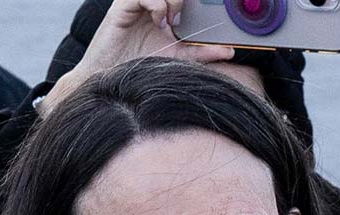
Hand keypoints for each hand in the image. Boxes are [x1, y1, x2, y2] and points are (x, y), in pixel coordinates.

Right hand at [39, 0, 234, 114]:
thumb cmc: (138, 66)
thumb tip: (230, 51)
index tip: (210, 3)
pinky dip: (158, 5)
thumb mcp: (177, 57)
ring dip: (173, 0)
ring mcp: (135, 3)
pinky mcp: (122, 7)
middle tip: (184, 17)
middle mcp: (148, 2)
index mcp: (161, 8)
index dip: (190, 0)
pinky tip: (159, 22)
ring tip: (171, 22)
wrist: (109, 80)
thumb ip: (201, 52)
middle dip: (183, 0)